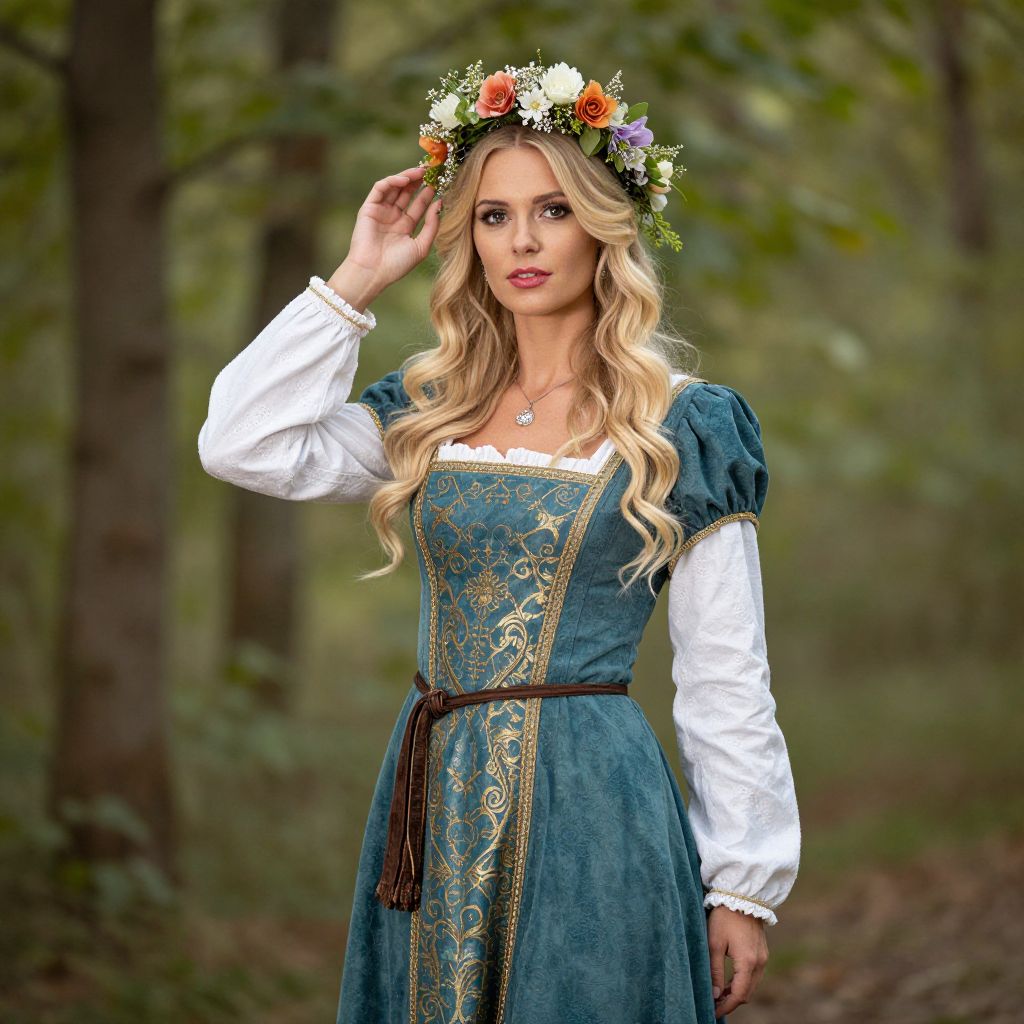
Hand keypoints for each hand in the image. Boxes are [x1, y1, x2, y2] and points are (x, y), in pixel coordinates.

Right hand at [344, 165, 442, 291]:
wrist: (373, 272)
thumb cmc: (397, 265)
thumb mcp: (421, 246)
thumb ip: (431, 225)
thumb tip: (439, 203)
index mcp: (405, 227)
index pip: (418, 205)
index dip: (428, 193)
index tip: (440, 183)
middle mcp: (392, 217)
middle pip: (407, 193)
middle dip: (419, 181)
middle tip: (432, 170)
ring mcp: (380, 211)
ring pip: (394, 187)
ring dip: (408, 177)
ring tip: (421, 171)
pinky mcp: (369, 208)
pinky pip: (380, 188)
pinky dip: (392, 181)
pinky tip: (405, 179)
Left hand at [707, 905, 768, 1016]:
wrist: (741, 895)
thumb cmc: (724, 918)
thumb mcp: (714, 944)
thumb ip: (715, 971)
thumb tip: (715, 995)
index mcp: (748, 962)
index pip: (739, 994)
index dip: (726, 1006)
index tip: (713, 1012)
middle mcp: (760, 962)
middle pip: (747, 993)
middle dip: (731, 1002)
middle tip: (714, 1005)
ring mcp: (763, 957)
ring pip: (752, 984)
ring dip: (737, 992)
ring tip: (719, 995)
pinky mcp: (762, 951)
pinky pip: (754, 974)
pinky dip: (743, 982)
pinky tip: (729, 982)